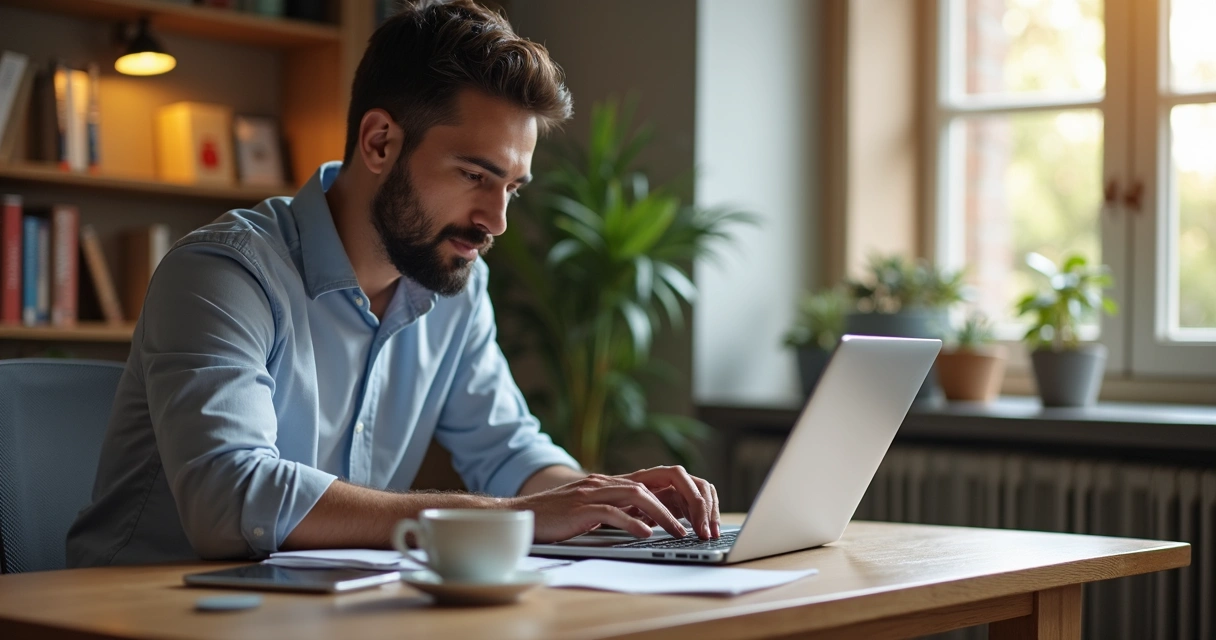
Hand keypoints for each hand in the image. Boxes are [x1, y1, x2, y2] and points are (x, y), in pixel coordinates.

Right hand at [505, 466, 720, 542]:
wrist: (521, 514)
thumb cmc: (557, 516)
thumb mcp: (593, 510)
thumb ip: (618, 509)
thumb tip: (648, 520)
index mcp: (611, 482)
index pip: (654, 479)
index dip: (678, 494)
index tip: (695, 514)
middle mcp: (605, 482)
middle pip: (653, 484)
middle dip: (679, 503)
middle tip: (696, 525)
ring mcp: (592, 492)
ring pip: (637, 495)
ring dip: (663, 515)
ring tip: (679, 532)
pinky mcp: (580, 508)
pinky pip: (612, 512)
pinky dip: (632, 523)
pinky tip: (645, 535)